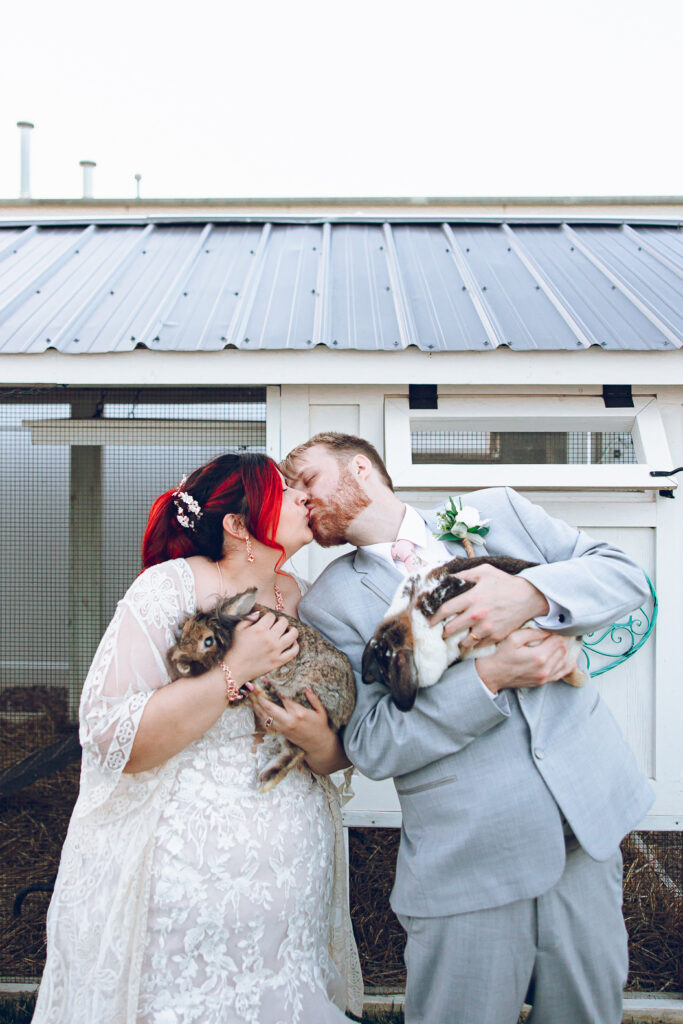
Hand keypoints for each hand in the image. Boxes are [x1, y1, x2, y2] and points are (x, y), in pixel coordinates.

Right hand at [227, 613, 298, 683]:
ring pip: (293, 635)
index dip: (269, 616)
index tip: (267, 620)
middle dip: (281, 620)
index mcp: (260, 629)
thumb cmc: (236, 647)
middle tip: (278, 623)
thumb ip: (249, 618)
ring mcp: (276, 650)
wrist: (235, 668)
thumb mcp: (238, 629)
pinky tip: (292, 642)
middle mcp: (270, 638)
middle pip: (284, 622)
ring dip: (292, 630)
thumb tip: (259, 612)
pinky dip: (295, 646)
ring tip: (289, 629)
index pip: (271, 616)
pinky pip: (293, 652)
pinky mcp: (279, 661)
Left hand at [248, 685, 331, 753]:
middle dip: (259, 696)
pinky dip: (259, 713)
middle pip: (269, 707)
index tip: (265, 680)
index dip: (273, 688)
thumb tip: (306, 687)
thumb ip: (313, 698)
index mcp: (298, 713)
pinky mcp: (280, 731)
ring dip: (256, 705)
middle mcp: (288, 721)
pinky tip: (254, 706)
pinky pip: (266, 721)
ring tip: (249, 695)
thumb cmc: (320, 726)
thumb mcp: (321, 711)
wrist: (318, 745)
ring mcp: (282, 727)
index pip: (283, 698)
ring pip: (265, 715)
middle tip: (252, 686)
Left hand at [429, 564, 549, 649]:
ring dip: (457, 641)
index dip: (434, 617)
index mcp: (471, 598)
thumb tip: (447, 577)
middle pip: (451, 629)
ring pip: (464, 641)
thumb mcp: (484, 571)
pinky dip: (473, 644)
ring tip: (455, 639)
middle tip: (441, 632)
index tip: (430, 622)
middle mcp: (477, 614)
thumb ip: (464, 575)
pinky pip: (478, 645)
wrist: (529, 596)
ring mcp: (487, 627)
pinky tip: (471, 641)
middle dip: (443, 632)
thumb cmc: (504, 582)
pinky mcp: (496, 636)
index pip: (445, 610)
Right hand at [475, 627, 578, 693]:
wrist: (492, 675)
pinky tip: (570, 659)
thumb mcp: (513, 639)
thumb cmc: (500, 655)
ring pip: (565, 661)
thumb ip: (532, 632)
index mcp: (538, 656)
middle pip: (563, 651)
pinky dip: (568, 665)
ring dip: (568, 650)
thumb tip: (548, 629)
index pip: (559, 641)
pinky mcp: (543, 682)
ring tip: (568, 641)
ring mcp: (544, 677)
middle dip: (566, 640)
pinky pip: (561, 674)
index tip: (563, 625)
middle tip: (567, 631)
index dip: (563, 632)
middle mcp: (545, 668)